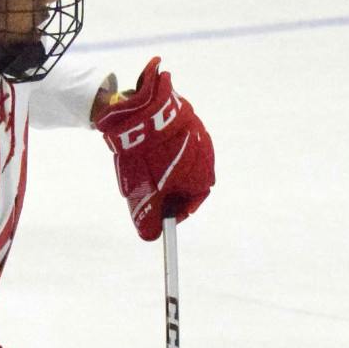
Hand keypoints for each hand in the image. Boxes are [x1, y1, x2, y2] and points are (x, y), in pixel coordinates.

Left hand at [94, 57, 215, 241]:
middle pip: (187, 182)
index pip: (192, 203)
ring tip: (142, 170)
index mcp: (202, 178)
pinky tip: (144, 150)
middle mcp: (206, 156)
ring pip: (180, 161)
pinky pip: (175, 142)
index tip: (159, 217)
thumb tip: (149, 235)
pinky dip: (162, 150)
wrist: (143, 112)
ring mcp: (197, 134)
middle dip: (167, 190)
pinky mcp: (184, 118)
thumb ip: (148, 219)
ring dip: (164, 169)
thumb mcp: (145, 195)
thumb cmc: (149, 158)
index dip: (174, 212)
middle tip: (148, 194)